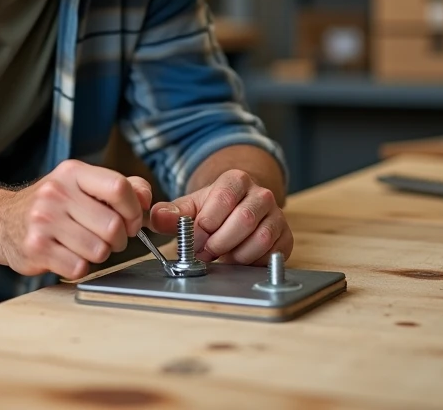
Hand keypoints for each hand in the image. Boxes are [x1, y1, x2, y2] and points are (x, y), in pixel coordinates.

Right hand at [0, 160, 152, 280]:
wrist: (0, 222)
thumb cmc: (49, 205)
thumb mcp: (79, 185)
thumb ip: (117, 187)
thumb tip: (146, 198)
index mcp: (72, 173)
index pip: (119, 188)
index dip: (134, 210)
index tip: (131, 221)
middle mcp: (56, 193)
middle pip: (113, 226)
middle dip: (118, 239)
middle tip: (108, 239)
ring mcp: (44, 221)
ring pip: (99, 250)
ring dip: (98, 254)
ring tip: (83, 246)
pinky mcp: (36, 248)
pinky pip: (79, 268)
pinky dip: (79, 267)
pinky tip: (67, 256)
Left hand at [149, 169, 291, 264]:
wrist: (239, 210)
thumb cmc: (213, 209)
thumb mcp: (190, 207)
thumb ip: (171, 213)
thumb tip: (157, 218)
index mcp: (236, 180)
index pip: (223, 198)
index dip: (206, 223)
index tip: (194, 240)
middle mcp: (261, 194)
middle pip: (244, 219)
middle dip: (219, 242)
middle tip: (205, 253)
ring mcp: (276, 214)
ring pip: (260, 237)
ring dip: (235, 254)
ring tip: (221, 257)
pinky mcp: (285, 235)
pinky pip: (272, 253)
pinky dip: (252, 261)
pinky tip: (237, 260)